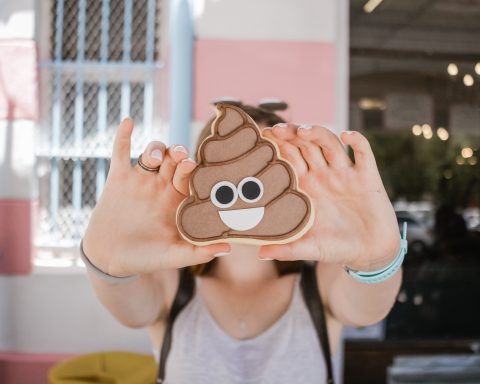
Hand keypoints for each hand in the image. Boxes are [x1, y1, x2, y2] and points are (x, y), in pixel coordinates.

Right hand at [83, 118, 229, 276]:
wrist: (111, 259)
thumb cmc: (146, 259)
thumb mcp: (173, 256)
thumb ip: (197, 252)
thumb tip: (227, 248)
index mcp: (178, 200)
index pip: (191, 177)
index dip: (194, 170)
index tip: (196, 167)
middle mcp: (162, 186)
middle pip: (174, 160)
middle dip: (178, 155)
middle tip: (181, 158)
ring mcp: (141, 180)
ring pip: (152, 152)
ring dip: (156, 149)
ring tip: (153, 159)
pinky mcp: (119, 178)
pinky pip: (121, 151)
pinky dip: (123, 136)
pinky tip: (129, 122)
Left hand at [259, 124, 400, 269]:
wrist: (370, 252)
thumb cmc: (337, 248)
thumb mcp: (310, 248)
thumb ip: (287, 249)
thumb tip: (260, 254)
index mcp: (306, 187)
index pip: (289, 159)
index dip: (278, 146)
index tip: (263, 137)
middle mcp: (324, 175)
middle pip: (306, 146)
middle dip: (292, 135)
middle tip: (278, 129)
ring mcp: (345, 174)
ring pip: (330, 144)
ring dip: (318, 133)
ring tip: (304, 131)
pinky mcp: (367, 177)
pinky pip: (364, 152)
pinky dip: (357, 141)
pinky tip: (347, 135)